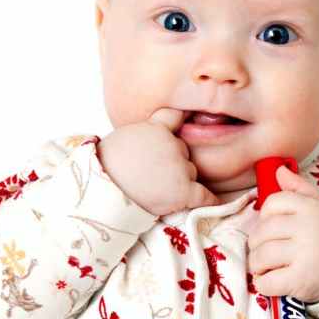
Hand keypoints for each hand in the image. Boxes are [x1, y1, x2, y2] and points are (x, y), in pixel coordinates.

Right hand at [97, 108, 221, 216]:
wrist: (102, 189)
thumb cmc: (106, 168)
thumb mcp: (123, 139)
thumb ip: (144, 136)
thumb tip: (150, 144)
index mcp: (155, 128)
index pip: (174, 116)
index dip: (182, 117)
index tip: (191, 116)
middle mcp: (172, 144)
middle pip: (183, 152)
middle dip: (173, 161)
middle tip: (151, 175)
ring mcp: (179, 166)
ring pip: (190, 172)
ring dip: (180, 180)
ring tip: (155, 190)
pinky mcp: (183, 189)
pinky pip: (203, 195)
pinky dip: (209, 199)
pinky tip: (215, 202)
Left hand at [246, 164, 318, 303]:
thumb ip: (299, 188)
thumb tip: (279, 170)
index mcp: (310, 208)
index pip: (272, 203)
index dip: (266, 216)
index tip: (274, 228)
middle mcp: (307, 228)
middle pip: (261, 232)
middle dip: (257, 244)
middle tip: (266, 251)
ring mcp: (304, 254)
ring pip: (260, 256)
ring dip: (257, 265)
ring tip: (267, 267)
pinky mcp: (301, 280)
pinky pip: (266, 282)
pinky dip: (263, 284)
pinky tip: (272, 281)